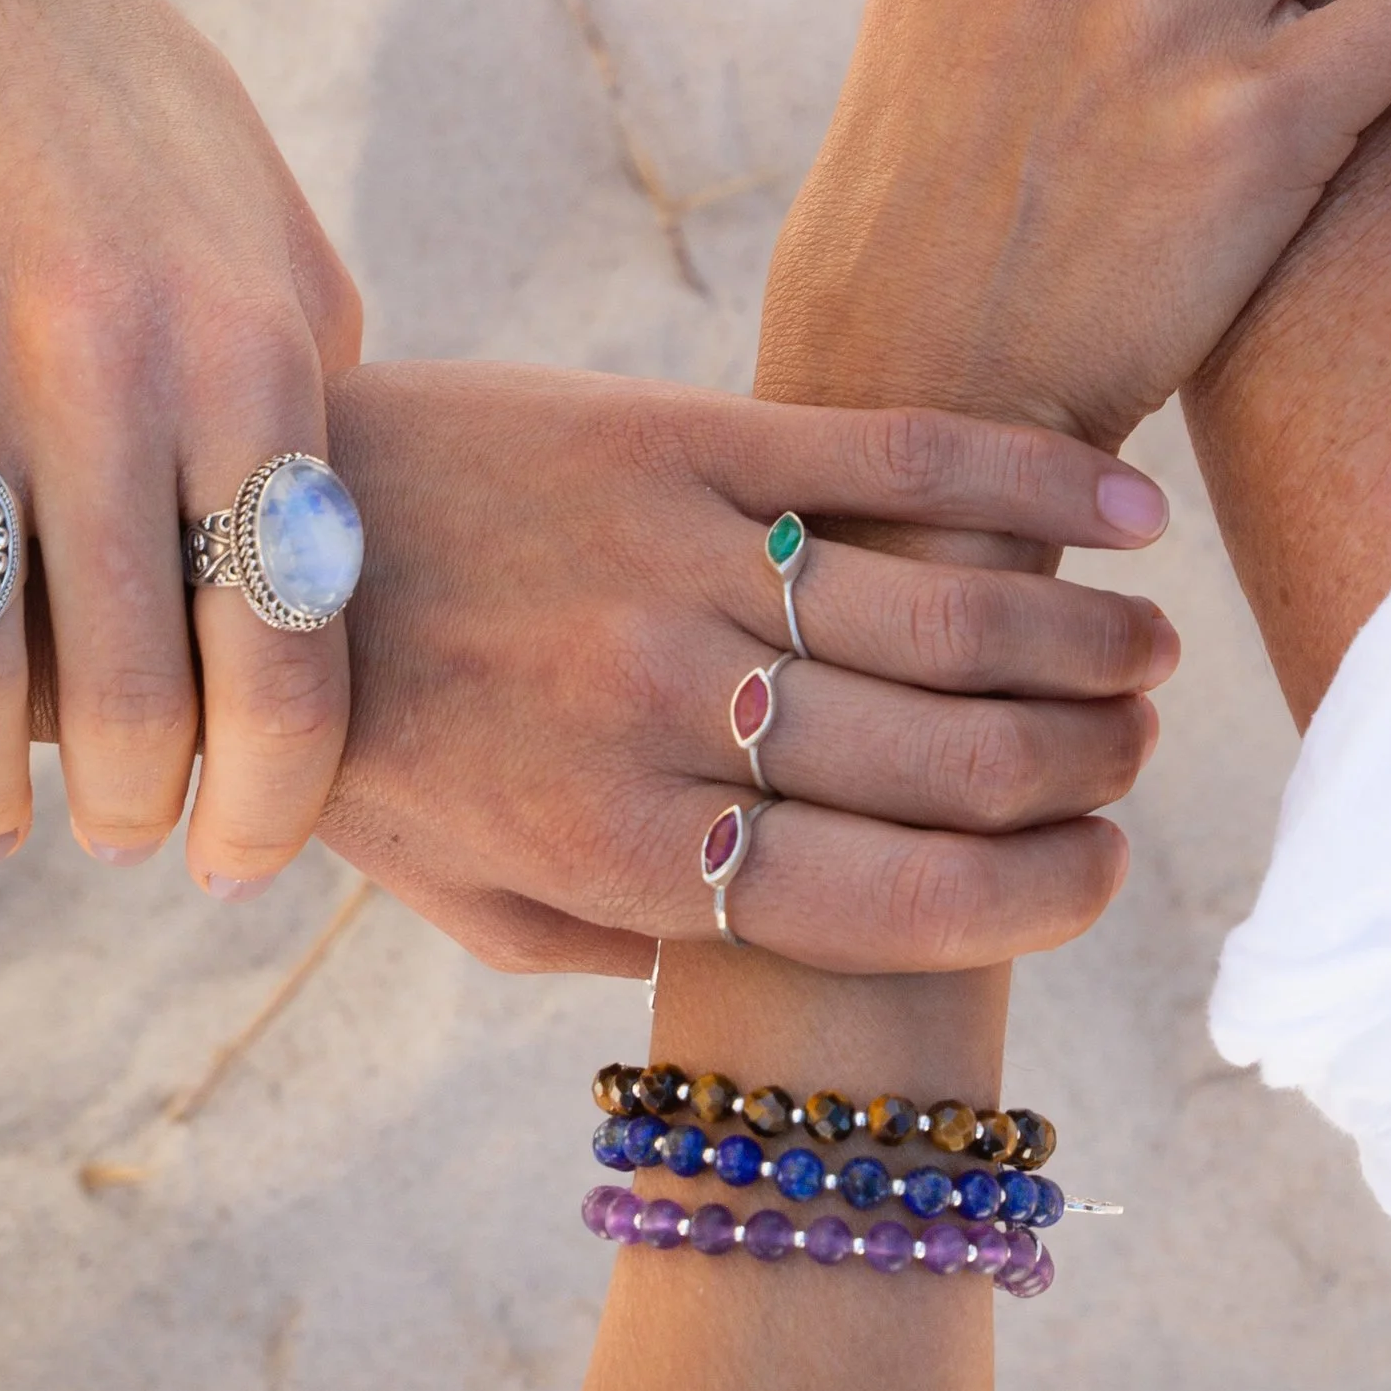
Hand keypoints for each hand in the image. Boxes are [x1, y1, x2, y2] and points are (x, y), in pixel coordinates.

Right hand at [0, 0, 363, 891]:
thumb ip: (313, 404)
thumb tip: (326, 587)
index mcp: (250, 347)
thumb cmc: (136, 117)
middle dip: (127, 813)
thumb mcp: (278, 239)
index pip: (288, 652)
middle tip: (115, 829)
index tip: (237, 855)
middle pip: (128, 697)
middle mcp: (106, 366)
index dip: (271, 800)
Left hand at [319, 364, 1175, 978]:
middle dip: (1076, 765)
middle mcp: (666, 712)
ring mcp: (676, 560)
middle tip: (1133, 751)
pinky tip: (1118, 507)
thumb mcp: (475, 897)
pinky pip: (884, 460)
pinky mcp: (673, 436)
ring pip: (942, 616)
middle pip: (944, 759)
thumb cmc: (367, 736)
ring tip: (1148, 652)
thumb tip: (790, 954)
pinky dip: (1020, 484)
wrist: (242, 531)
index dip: (1029, 892)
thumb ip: (630, 938)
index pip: (890, 898)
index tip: (1098, 871)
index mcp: (626, 851)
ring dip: (1077, 641)